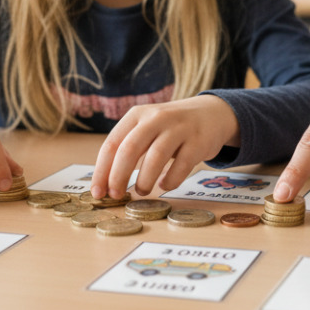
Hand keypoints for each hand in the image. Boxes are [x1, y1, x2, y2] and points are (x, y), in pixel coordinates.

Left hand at [89, 95, 239, 198]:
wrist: (211, 114)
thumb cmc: (170, 128)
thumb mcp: (147, 127)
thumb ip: (128, 147)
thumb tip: (105, 183)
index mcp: (137, 115)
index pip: (112, 143)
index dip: (102, 171)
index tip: (97, 192)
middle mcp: (156, 117)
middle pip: (130, 149)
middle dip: (118, 177)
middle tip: (116, 196)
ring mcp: (179, 128)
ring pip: (155, 157)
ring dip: (144, 180)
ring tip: (142, 191)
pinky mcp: (198, 141)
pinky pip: (181, 166)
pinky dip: (170, 180)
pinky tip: (164, 184)